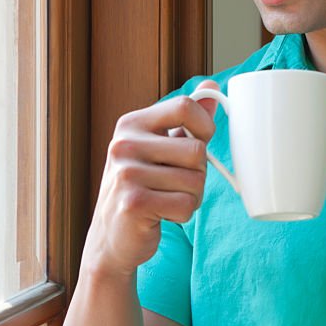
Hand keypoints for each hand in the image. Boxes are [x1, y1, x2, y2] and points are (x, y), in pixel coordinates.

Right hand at [83, 81, 220, 278]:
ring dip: (191, 197)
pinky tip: (161, 215)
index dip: (205, 126)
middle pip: (197, 150)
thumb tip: (212, 87)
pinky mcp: (133, 203)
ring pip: (196, 181)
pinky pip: (186, 205)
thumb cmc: (143, 187)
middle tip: (175, 184)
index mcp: (131, 124)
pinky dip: (183, 214)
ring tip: (166, 199)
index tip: (200, 141)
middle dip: (198, 173)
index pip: (184, 106)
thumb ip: (186, 119)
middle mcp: (124, 145)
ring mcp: (126, 174)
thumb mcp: (160, 147)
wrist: (112, 237)